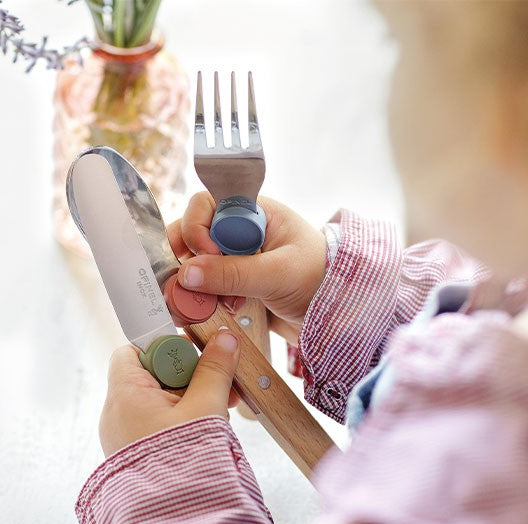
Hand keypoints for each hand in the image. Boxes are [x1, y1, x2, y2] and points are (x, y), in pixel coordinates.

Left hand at [99, 329, 240, 457]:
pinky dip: (182, 421)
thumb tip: (224, 339)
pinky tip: (207, 430)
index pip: (133, 349)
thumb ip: (215, 370)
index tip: (193, 355)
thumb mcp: (205, 408)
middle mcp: (116, 413)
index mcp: (124, 394)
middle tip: (217, 383)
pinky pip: (157, 425)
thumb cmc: (183, 464)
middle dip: (187, 376)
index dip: (163, 346)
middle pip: (150, 374)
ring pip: (158, 401)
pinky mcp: (136, 454)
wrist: (175, 523)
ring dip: (190, 400)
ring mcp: (124, 436)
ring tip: (219, 411)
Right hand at [167, 192, 327, 343]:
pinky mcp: (231, 286)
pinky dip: (201, 300)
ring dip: (193, 284)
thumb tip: (187, 274)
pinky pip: (203, 288)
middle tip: (192, 283)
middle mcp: (238, 231)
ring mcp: (232, 259)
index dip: (197, 226)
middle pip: (191, 234)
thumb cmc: (321, 280)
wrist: (341, 315)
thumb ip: (234, 273)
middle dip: (187, 258)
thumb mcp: (278, 274)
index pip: (206, 204)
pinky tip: (214, 312)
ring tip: (208, 303)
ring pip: (193, 263)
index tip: (206, 255)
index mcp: (253, 212)